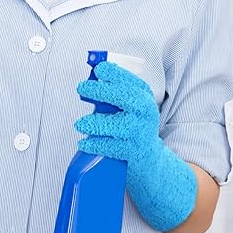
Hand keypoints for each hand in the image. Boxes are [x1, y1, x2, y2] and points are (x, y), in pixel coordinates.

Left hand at [73, 60, 197, 231]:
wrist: (151, 162)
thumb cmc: (134, 128)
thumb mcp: (131, 106)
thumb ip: (115, 92)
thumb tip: (92, 79)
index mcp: (144, 97)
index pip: (128, 79)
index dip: (112, 72)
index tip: (98, 70)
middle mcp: (145, 112)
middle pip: (121, 96)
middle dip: (98, 90)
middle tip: (81, 88)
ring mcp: (139, 132)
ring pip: (112, 124)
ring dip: (92, 122)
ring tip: (80, 123)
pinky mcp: (132, 151)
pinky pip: (108, 146)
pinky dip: (93, 144)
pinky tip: (84, 143)